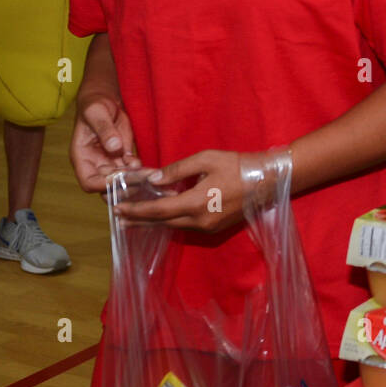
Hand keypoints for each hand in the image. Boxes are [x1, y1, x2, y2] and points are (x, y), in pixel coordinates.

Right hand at [70, 93, 140, 192]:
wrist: (106, 100)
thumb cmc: (95, 105)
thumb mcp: (97, 113)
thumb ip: (104, 130)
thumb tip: (114, 146)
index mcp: (82, 157)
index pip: (89, 182)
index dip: (103, 185)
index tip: (121, 179)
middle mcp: (95, 164)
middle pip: (107, 188)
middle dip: (124, 187)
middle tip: (141, 180)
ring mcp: (109, 163)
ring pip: (121, 183)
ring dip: (136, 181)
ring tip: (149, 174)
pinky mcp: (122, 158)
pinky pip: (132, 172)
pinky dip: (140, 172)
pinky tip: (147, 167)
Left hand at [113, 148, 256, 231]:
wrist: (268, 180)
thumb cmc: (237, 165)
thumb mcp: (206, 159)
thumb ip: (177, 170)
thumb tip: (154, 179)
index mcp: (196, 202)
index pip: (158, 209)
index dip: (136, 210)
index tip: (118, 209)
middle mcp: (200, 220)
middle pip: (162, 222)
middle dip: (139, 219)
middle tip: (119, 217)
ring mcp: (208, 226)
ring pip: (174, 226)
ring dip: (153, 222)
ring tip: (134, 219)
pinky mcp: (215, 227)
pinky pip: (186, 226)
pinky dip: (170, 221)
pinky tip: (162, 216)